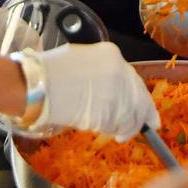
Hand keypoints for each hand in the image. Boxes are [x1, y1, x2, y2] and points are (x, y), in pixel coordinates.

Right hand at [32, 42, 159, 141]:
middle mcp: (119, 70)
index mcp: (111, 54)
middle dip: (141, 116)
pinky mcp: (109, 111)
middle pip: (139, 98)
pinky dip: (116, 131)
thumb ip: (103, 73)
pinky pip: (120, 125)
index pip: (135, 80)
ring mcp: (116, 92)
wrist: (37, 85)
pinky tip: (107, 131)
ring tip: (116, 133)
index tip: (150, 114)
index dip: (142, 99)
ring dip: (126, 127)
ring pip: (131, 115)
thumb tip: (111, 91)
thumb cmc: (50, 72)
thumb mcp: (81, 60)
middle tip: (141, 128)